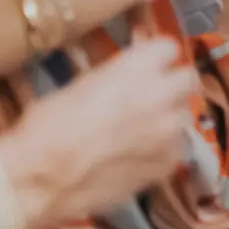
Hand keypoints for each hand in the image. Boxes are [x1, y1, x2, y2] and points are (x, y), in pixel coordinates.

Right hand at [0, 37, 198, 226]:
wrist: (40, 180)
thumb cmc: (46, 127)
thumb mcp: (80, 85)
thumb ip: (115, 76)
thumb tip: (127, 74)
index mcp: (137, 67)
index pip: (169, 48)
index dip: (156, 58)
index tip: (147, 66)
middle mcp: (161, 93)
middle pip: (188, 79)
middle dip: (173, 84)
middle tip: (154, 96)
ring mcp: (168, 130)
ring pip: (184, 116)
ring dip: (168, 119)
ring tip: (143, 131)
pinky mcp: (166, 164)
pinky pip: (176, 149)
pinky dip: (162, 150)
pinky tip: (139, 157)